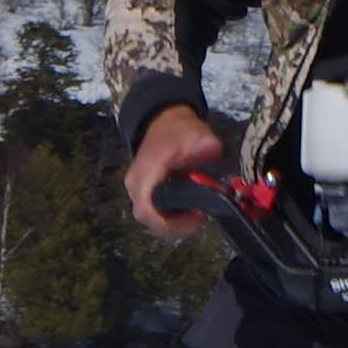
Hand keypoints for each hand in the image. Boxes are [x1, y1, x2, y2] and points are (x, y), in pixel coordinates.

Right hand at [127, 105, 230, 240]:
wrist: (164, 122)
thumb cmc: (176, 130)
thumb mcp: (194, 133)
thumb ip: (204, 143)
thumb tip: (211, 149)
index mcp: (145, 174)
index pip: (148, 211)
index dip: (172, 223)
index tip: (197, 216)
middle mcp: (136, 185)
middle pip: (151, 220)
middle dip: (178, 225)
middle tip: (200, 217)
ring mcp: (137, 191)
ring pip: (154, 220)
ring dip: (176, 222)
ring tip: (197, 212)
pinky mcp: (144, 193)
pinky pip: (156, 213)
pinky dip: (174, 216)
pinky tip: (189, 208)